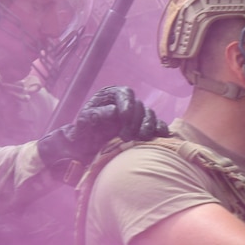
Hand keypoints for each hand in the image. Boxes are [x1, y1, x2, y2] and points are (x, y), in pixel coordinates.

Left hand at [37, 86, 169, 179]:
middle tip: (126, 136)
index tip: (123, 116)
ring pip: (150, 115)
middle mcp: (127, 104)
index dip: (127, 104)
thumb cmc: (84, 133)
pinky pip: (158, 125)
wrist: (87, 150)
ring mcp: (138, 116)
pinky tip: (160, 137)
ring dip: (148, 126)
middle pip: (139, 106)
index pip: (125, 94)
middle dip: (135, 121)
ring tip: (141, 139)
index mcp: (112, 96)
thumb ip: (96, 114)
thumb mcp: (84, 122)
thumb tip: (114, 111)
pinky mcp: (146, 128)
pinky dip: (160, 130)